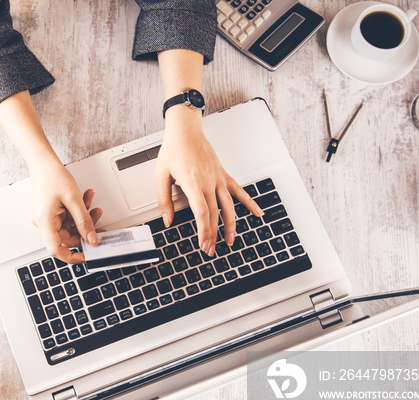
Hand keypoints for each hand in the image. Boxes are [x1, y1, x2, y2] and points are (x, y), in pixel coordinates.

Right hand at [30, 159, 100, 263]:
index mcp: (45, 221)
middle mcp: (43, 222)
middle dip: (84, 228)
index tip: (86, 256)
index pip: (56, 250)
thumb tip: (91, 239)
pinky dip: (77, 211)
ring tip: (93, 205)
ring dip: (83, 217)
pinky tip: (85, 200)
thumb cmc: (52, 176)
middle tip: (98, 220)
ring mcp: (46, 217)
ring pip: (69, 226)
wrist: (43, 162)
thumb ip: (84, 221)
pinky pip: (66, 218)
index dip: (72, 256)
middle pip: (67, 237)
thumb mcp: (74, 199)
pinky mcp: (49, 212)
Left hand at [155, 107, 262, 255]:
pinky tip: (257, 213)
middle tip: (211, 249)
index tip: (203, 243)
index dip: (204, 231)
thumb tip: (167, 220)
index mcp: (192, 182)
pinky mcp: (223, 174)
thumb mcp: (161, 175)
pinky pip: (239, 191)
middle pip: (215, 214)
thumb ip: (164, 200)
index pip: (202, 212)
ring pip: (229, 206)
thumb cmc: (173, 149)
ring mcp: (218, 178)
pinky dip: (249, 203)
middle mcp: (208, 182)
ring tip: (230, 241)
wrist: (186, 130)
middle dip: (213, 234)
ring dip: (230, 226)